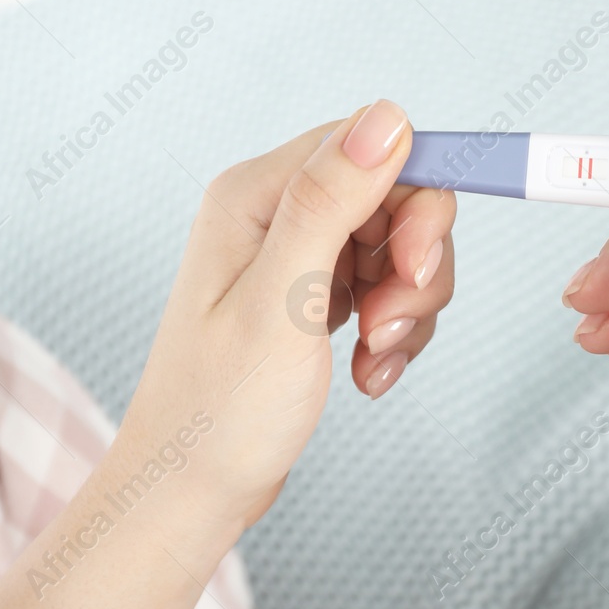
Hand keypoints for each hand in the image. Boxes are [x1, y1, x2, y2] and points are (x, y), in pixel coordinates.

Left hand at [117, 99, 455, 539]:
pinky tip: (368, 375)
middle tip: (388, 327)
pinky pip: (386, 292)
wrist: (192, 491)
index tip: (416, 270)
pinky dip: (394, 335)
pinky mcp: (313, 299)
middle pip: (396, 200)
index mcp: (256, 196)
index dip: (415, 204)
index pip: (372, 148)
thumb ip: (332, 203)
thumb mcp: (284, 303)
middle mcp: (274, 214)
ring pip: (399, 250)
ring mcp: (295, 258)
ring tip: (373, 360)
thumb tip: (388, 116)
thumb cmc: (220, 412)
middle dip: (414, 267)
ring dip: (407, 310)